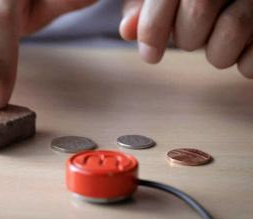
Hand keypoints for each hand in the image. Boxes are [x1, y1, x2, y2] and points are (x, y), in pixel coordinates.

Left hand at [119, 0, 252, 77]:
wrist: (242, 3)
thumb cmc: (198, 3)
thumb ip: (145, 9)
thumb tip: (127, 31)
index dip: (153, 28)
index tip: (150, 55)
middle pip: (198, 9)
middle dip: (187, 38)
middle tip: (194, 39)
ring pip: (233, 29)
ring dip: (217, 54)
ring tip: (220, 45)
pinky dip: (246, 64)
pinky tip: (243, 52)